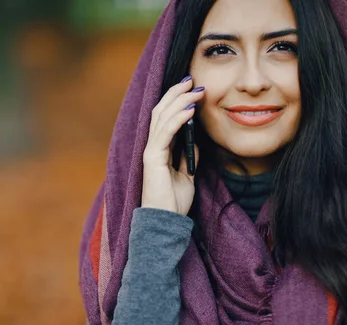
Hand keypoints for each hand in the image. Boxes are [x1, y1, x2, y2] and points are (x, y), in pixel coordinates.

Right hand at [141, 77, 203, 215]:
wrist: (166, 222)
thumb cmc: (174, 202)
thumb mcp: (186, 175)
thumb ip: (188, 158)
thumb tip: (195, 142)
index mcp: (159, 150)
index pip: (165, 118)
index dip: (177, 101)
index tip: (192, 88)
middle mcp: (152, 146)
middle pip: (161, 111)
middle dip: (176, 93)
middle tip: (192, 79)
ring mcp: (150, 151)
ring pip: (162, 117)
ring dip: (179, 100)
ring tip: (195, 89)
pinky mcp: (152, 158)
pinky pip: (165, 133)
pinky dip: (178, 118)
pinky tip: (190, 109)